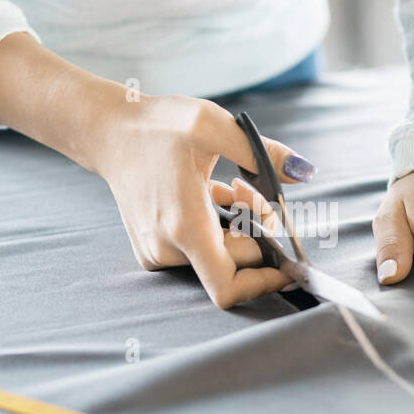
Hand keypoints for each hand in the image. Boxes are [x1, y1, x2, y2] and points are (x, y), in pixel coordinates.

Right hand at [90, 93, 315, 307]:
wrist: (109, 132)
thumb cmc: (158, 126)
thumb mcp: (214, 126)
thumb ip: (262, 152)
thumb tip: (304, 172)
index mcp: (185, 227)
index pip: (229, 287)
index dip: (263, 282)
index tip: (286, 265)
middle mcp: (168, 249)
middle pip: (234, 263)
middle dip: (256, 230)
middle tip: (249, 188)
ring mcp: (157, 253)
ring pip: (218, 255)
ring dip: (236, 225)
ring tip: (225, 186)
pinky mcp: (152, 250)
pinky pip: (199, 251)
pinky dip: (216, 228)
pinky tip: (207, 195)